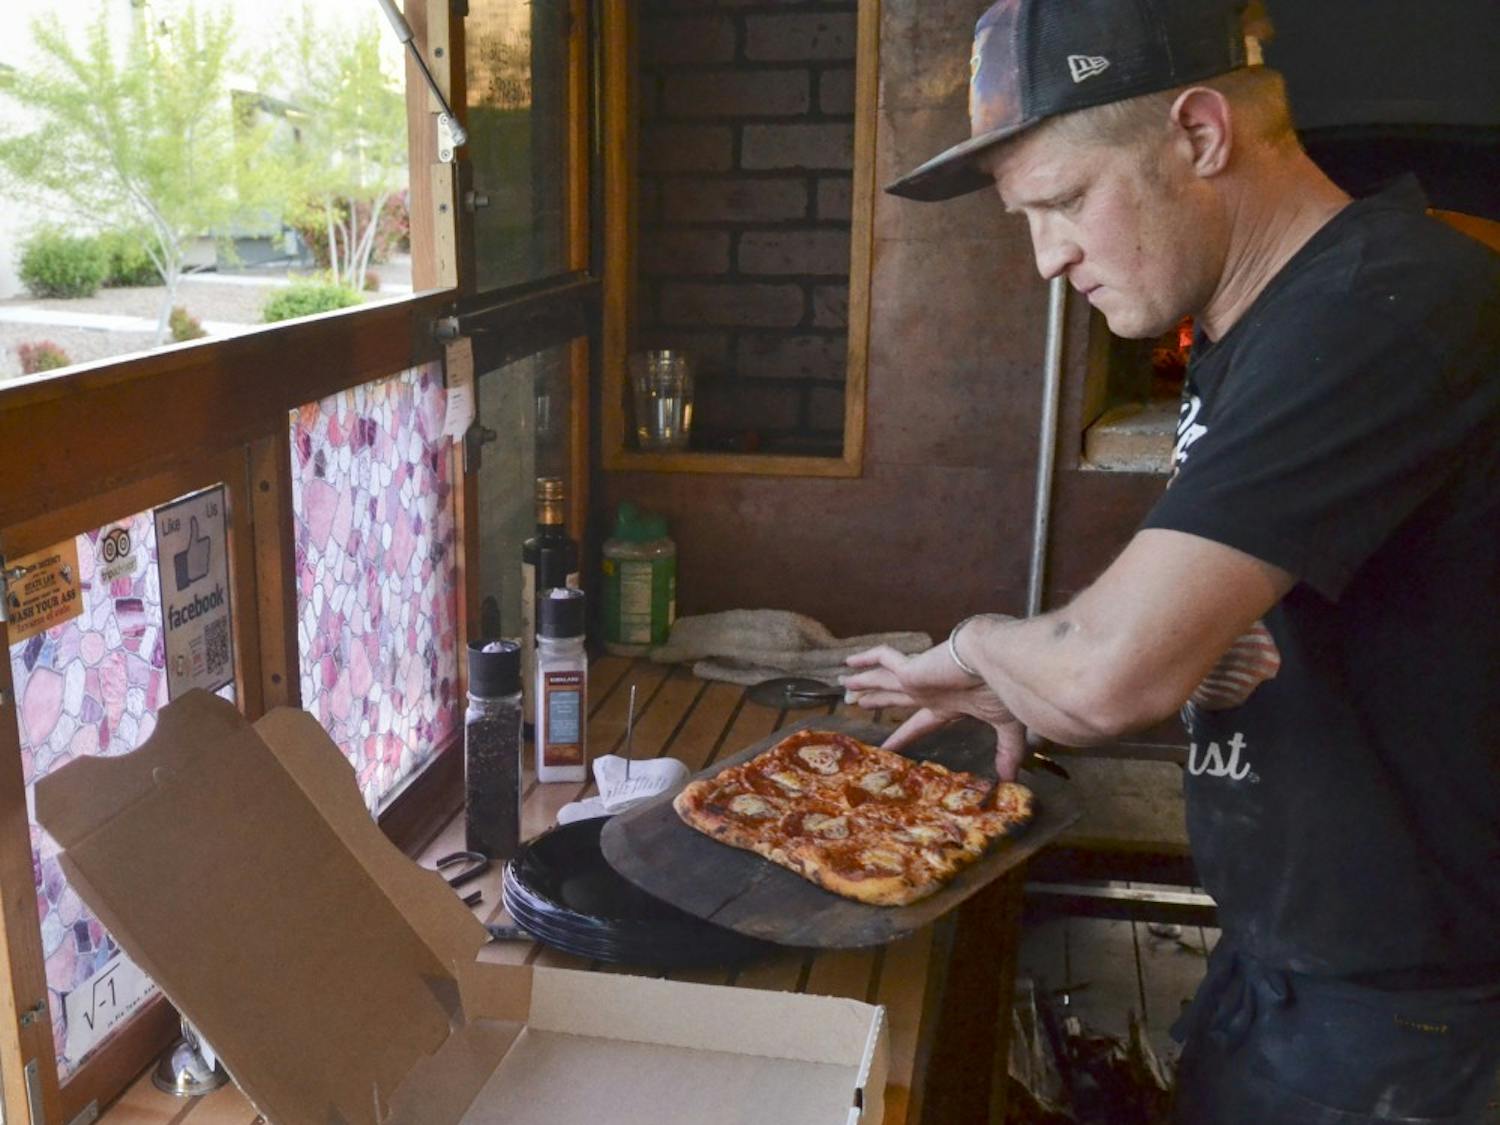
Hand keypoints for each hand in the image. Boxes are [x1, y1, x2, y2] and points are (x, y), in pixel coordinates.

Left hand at [841, 643, 1027, 779]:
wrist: (1001, 660)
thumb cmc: (1005, 690)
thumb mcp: (1006, 726)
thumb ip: (1005, 751)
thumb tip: (1010, 778)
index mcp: (948, 705)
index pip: (919, 724)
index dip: (902, 735)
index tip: (886, 747)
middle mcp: (929, 691)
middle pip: (894, 698)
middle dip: (876, 700)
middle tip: (856, 703)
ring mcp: (918, 678)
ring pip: (882, 680)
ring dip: (864, 682)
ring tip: (844, 684)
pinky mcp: (912, 669)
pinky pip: (882, 660)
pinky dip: (866, 660)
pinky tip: (849, 662)